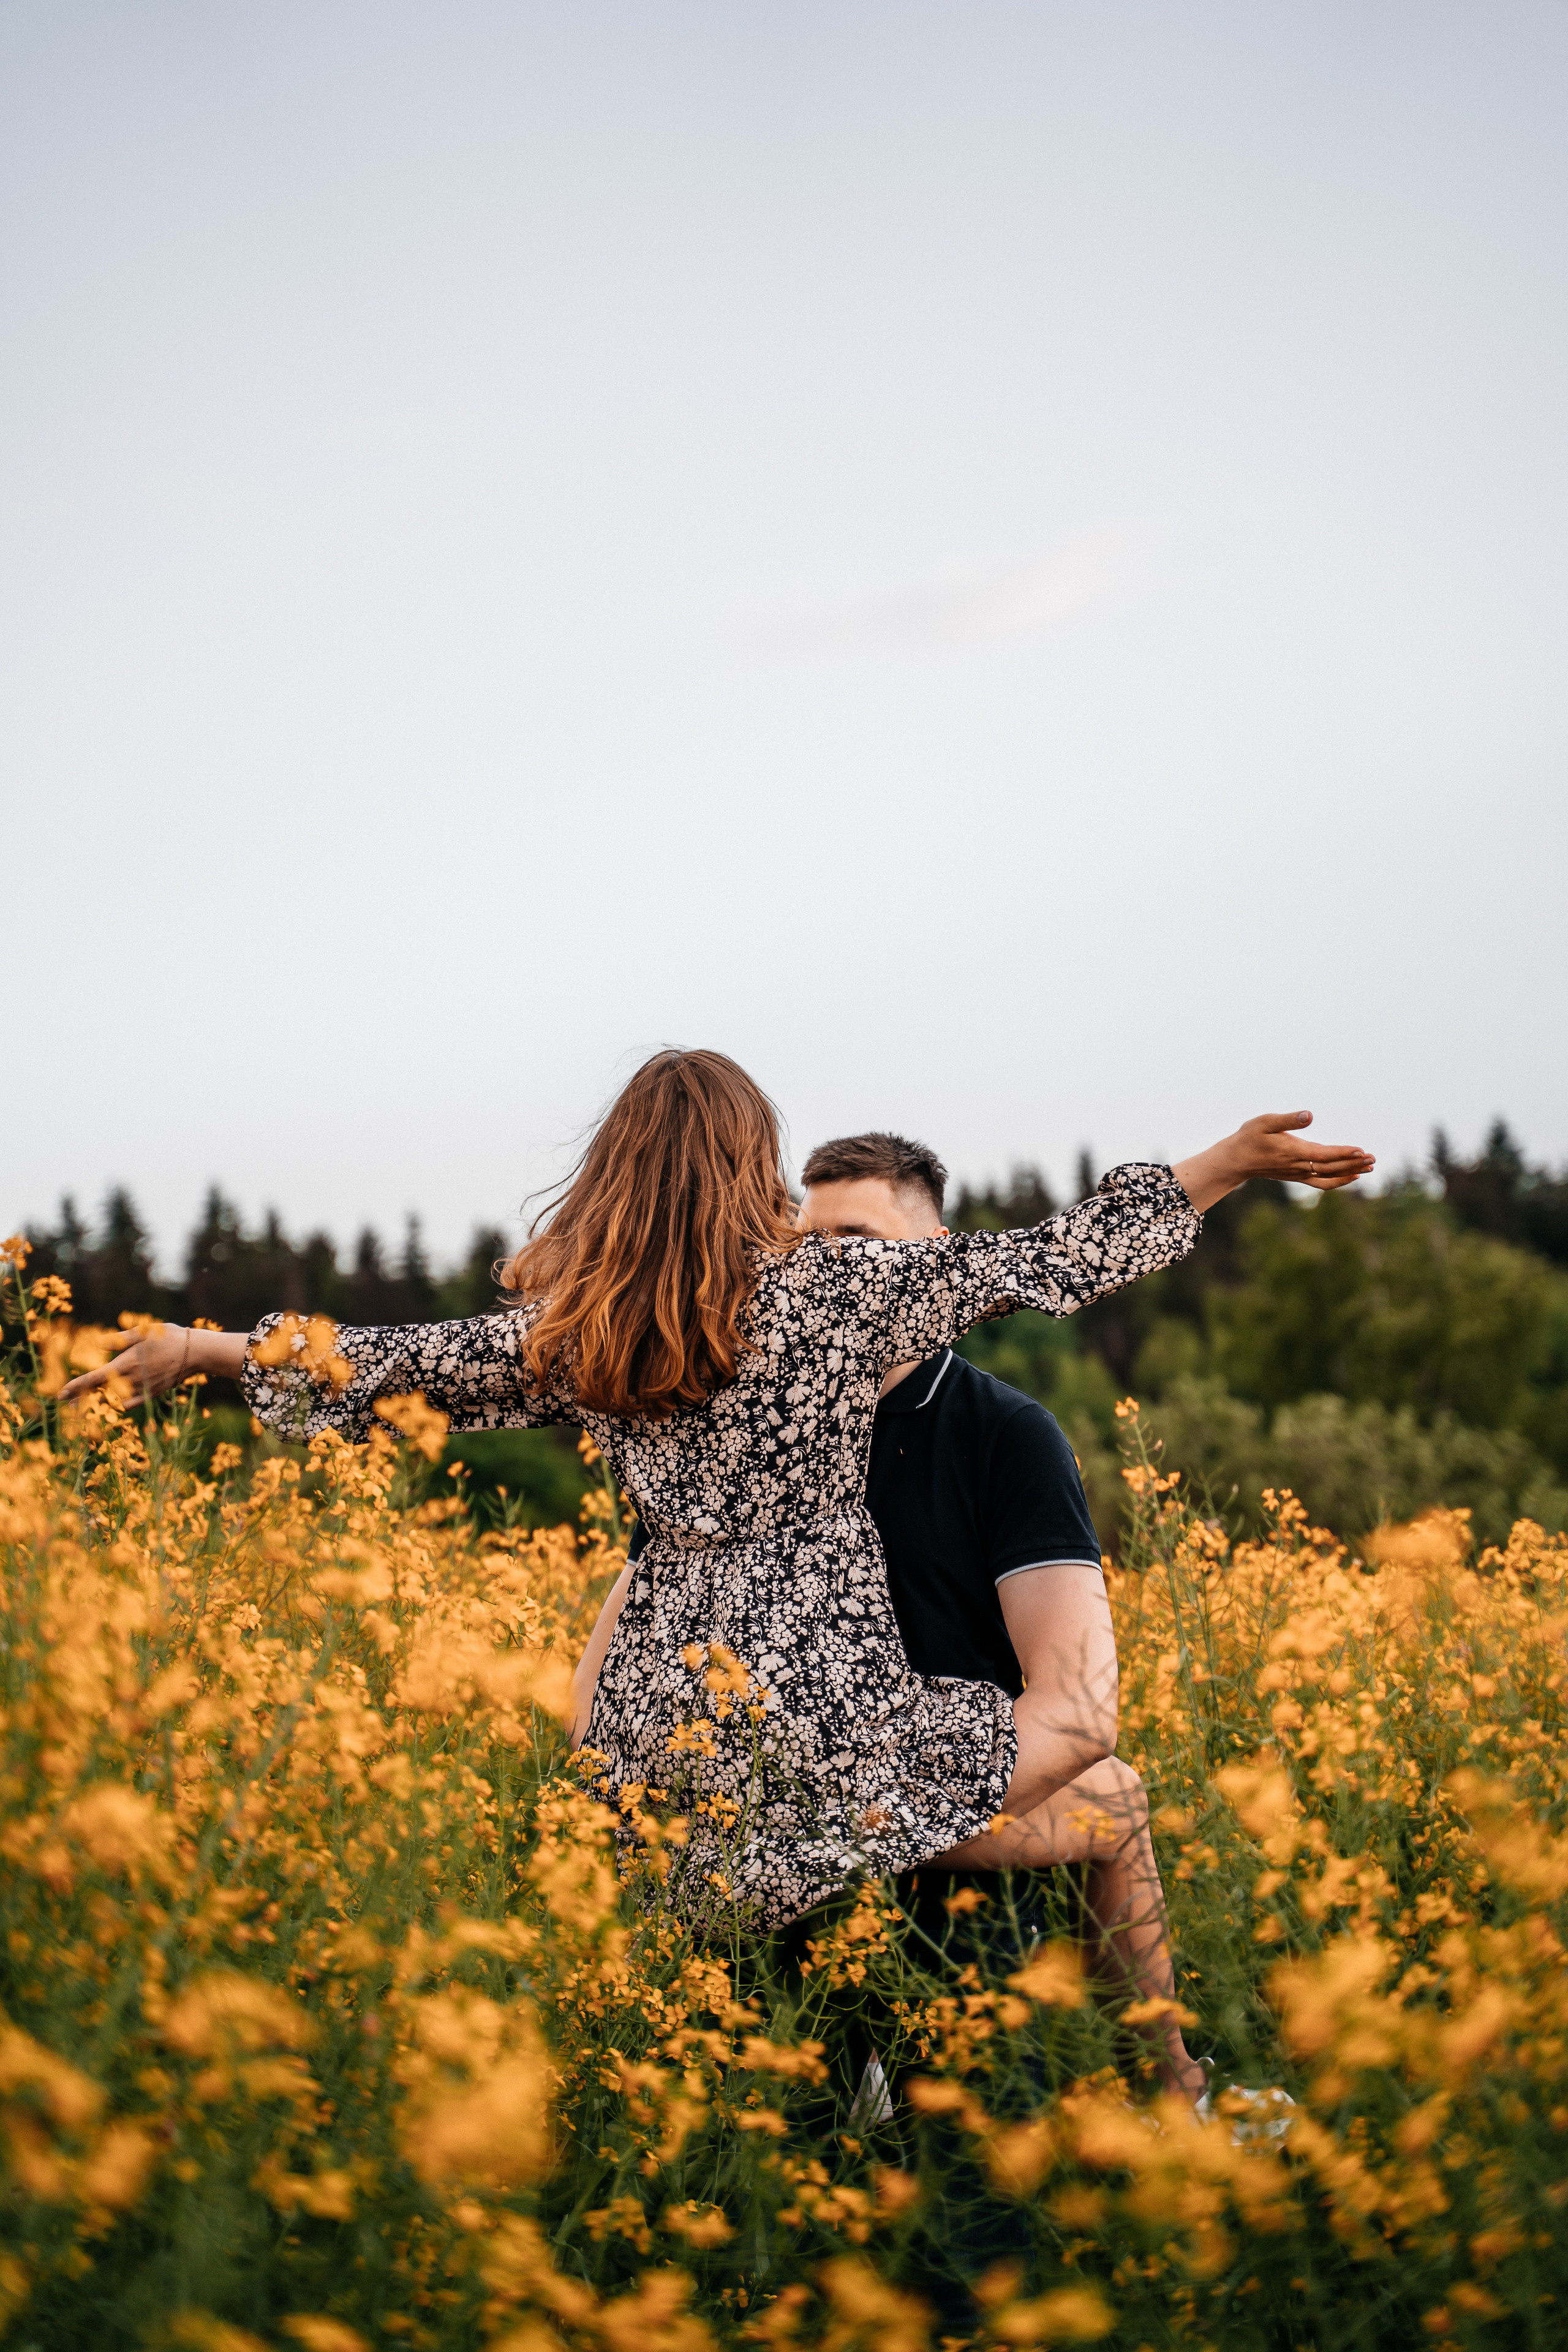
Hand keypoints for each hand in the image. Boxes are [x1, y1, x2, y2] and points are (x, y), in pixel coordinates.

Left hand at [58, 1325, 248, 1402]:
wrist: (196, 1353)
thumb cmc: (169, 1337)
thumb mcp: (142, 1332)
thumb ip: (118, 1339)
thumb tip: (97, 1342)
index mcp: (124, 1364)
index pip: (93, 1378)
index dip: (75, 1386)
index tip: (60, 1394)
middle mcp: (131, 1380)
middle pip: (100, 1392)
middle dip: (82, 1398)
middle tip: (68, 1404)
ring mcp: (143, 1389)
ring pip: (114, 1399)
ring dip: (99, 1402)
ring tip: (85, 1406)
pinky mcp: (153, 1393)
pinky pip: (132, 1402)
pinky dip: (121, 1404)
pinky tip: (114, 1404)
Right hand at [1173, 1112, 1373, 1214]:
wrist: (1236, 1160)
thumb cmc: (1249, 1137)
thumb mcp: (1265, 1122)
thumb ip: (1288, 1119)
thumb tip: (1309, 1115)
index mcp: (1293, 1152)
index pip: (1324, 1155)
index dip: (1344, 1154)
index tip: (1362, 1151)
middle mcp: (1298, 1166)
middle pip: (1331, 1167)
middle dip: (1353, 1163)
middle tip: (1373, 1159)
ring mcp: (1298, 1173)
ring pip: (1329, 1177)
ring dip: (1349, 1172)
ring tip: (1368, 1167)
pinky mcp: (1297, 1176)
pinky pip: (1322, 1182)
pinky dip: (1338, 1181)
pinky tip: (1350, 1176)